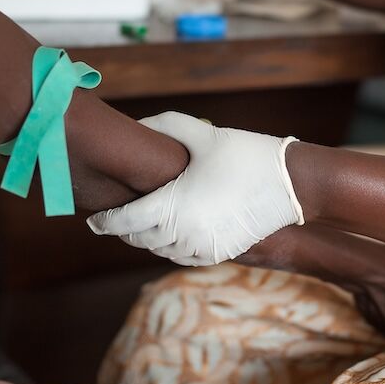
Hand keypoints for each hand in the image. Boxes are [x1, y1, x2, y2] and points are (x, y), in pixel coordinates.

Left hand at [87, 112, 303, 265]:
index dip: (104, 222)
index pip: (123, 222)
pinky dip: (170, 248)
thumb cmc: (245, 155)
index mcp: (172, 206)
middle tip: (117, 217)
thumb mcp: (202, 133)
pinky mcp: (218, 255)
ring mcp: (201, 248)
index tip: (93, 219)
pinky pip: (182, 258)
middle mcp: (183, 233)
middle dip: (124, 229)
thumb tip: (136, 126)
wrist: (291, 185)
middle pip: (137, 239)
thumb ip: (163, 125)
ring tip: (143, 222)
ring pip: (159, 251)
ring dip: (147, 239)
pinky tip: (170, 232)